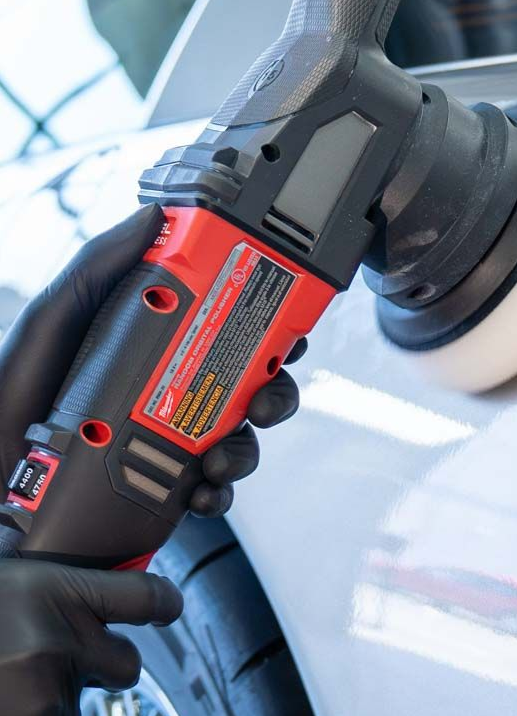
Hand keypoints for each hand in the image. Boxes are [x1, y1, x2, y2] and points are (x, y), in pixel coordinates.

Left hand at [0, 206, 303, 528]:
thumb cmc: (8, 401)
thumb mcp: (51, 323)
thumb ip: (98, 270)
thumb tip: (150, 218)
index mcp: (155, 347)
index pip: (227, 328)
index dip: (268, 324)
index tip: (288, 326)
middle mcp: (171, 393)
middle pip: (251, 386)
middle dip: (275, 393)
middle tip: (263, 400)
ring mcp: (171, 444)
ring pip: (241, 442)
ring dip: (248, 450)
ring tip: (221, 459)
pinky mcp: (164, 492)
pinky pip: (213, 495)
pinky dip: (220, 497)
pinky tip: (202, 494)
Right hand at [0, 560, 182, 715]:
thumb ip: (16, 569)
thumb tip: (27, 547)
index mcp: (52, 593)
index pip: (143, 596)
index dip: (161, 602)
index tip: (166, 607)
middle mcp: (62, 646)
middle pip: (126, 663)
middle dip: (102, 665)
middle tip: (54, 663)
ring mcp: (49, 704)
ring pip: (73, 712)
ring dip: (44, 708)